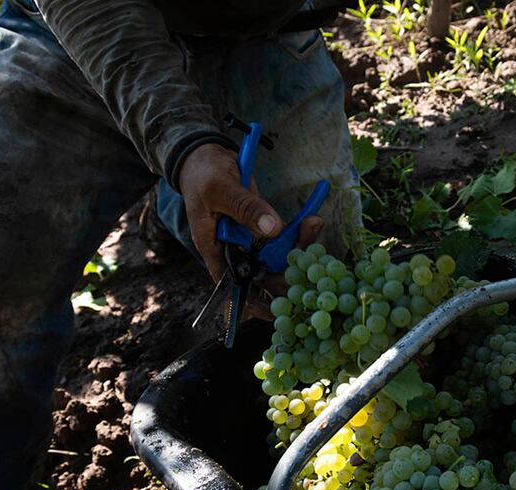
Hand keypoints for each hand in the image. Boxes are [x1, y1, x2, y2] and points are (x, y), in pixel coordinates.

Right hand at [178, 143, 323, 318]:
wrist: (206, 154)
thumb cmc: (203, 173)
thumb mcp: (221, 189)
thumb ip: (245, 208)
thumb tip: (273, 229)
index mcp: (214, 248)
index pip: (232, 284)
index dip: (252, 300)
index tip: (273, 310)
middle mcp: (233, 249)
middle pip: (261, 272)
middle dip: (286, 272)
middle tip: (309, 266)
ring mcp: (249, 239)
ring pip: (276, 256)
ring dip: (297, 249)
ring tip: (312, 226)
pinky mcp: (262, 227)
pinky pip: (283, 237)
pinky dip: (297, 232)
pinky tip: (312, 221)